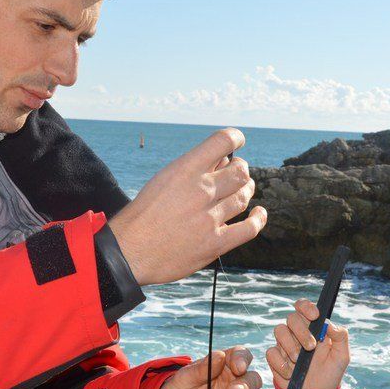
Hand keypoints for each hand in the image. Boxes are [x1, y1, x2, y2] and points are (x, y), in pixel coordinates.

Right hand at [108, 128, 266, 284]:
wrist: (130, 250)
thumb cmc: (145, 213)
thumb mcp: (164, 179)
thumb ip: (194, 168)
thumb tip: (225, 159)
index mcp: (186, 169)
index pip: (223, 141)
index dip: (236, 137)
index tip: (237, 142)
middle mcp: (201, 190)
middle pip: (241, 171)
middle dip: (242, 170)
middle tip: (237, 174)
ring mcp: (210, 218)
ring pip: (244, 196)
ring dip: (247, 191)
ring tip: (243, 191)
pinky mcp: (215, 243)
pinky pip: (249, 228)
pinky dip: (258, 219)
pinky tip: (258, 213)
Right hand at [266, 299, 349, 388]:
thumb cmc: (329, 373)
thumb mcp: (342, 356)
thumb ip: (340, 337)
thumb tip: (328, 323)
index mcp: (312, 327)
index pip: (304, 307)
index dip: (306, 307)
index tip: (315, 315)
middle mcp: (297, 332)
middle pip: (292, 317)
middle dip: (301, 331)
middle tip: (311, 347)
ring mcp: (285, 344)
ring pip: (279, 330)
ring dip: (290, 345)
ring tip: (298, 360)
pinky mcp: (275, 358)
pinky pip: (271, 352)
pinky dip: (281, 362)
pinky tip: (290, 372)